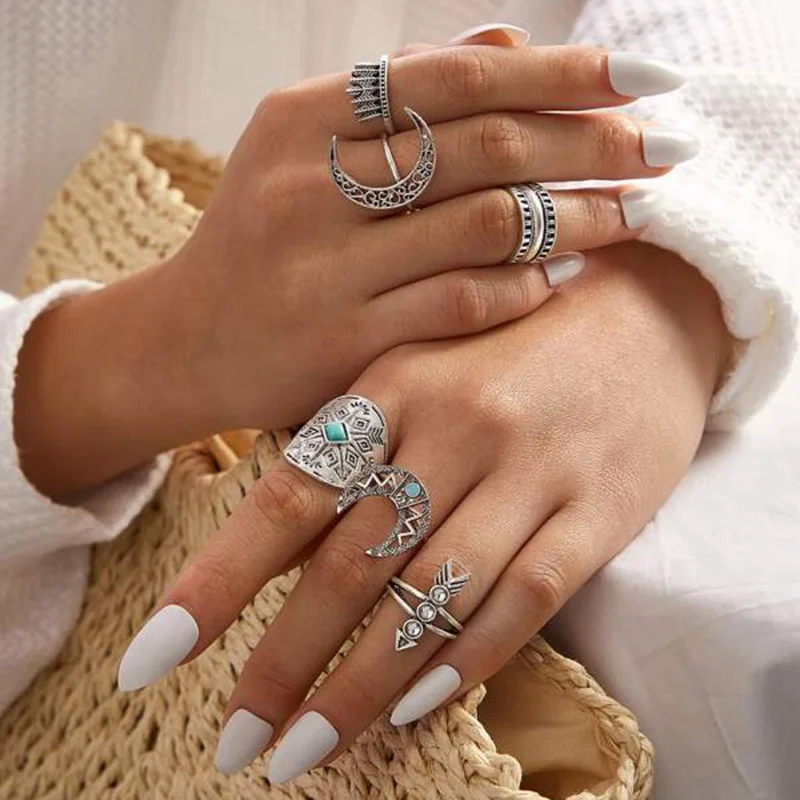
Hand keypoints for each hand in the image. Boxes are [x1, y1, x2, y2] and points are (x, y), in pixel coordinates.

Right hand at [14, 43, 692, 497]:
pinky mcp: (342, 342)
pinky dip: (523, 286)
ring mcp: (323, 267)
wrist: (188, 341)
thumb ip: (404, 93)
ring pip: (483, 224)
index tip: (644, 79)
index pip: (457, 76)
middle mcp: (308, 184)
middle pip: (484, 145)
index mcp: (303, 117)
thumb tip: (516, 41)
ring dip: (575, 216)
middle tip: (663, 149)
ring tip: (631, 212)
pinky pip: (461, 304)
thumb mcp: (307, 147)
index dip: (563, 73)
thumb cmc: (266, 239)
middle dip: (591, 141)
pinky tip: (559, 277)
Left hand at [117, 241, 730, 780]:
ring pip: (432, 596)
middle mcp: (457, 427)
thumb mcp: (418, 366)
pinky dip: (466, 660)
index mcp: (395, 384)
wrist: (639, 312)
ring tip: (306, 747)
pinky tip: (416, 706)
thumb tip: (269, 545)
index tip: (155, 657)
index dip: (217, 583)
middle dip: (282, 662)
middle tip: (236, 739)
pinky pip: (526, 598)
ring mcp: (532, 470)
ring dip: (362, 685)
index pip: (289, 497)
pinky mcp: (598, 509)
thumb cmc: (507, 344)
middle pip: (351, 564)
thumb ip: (351, 445)